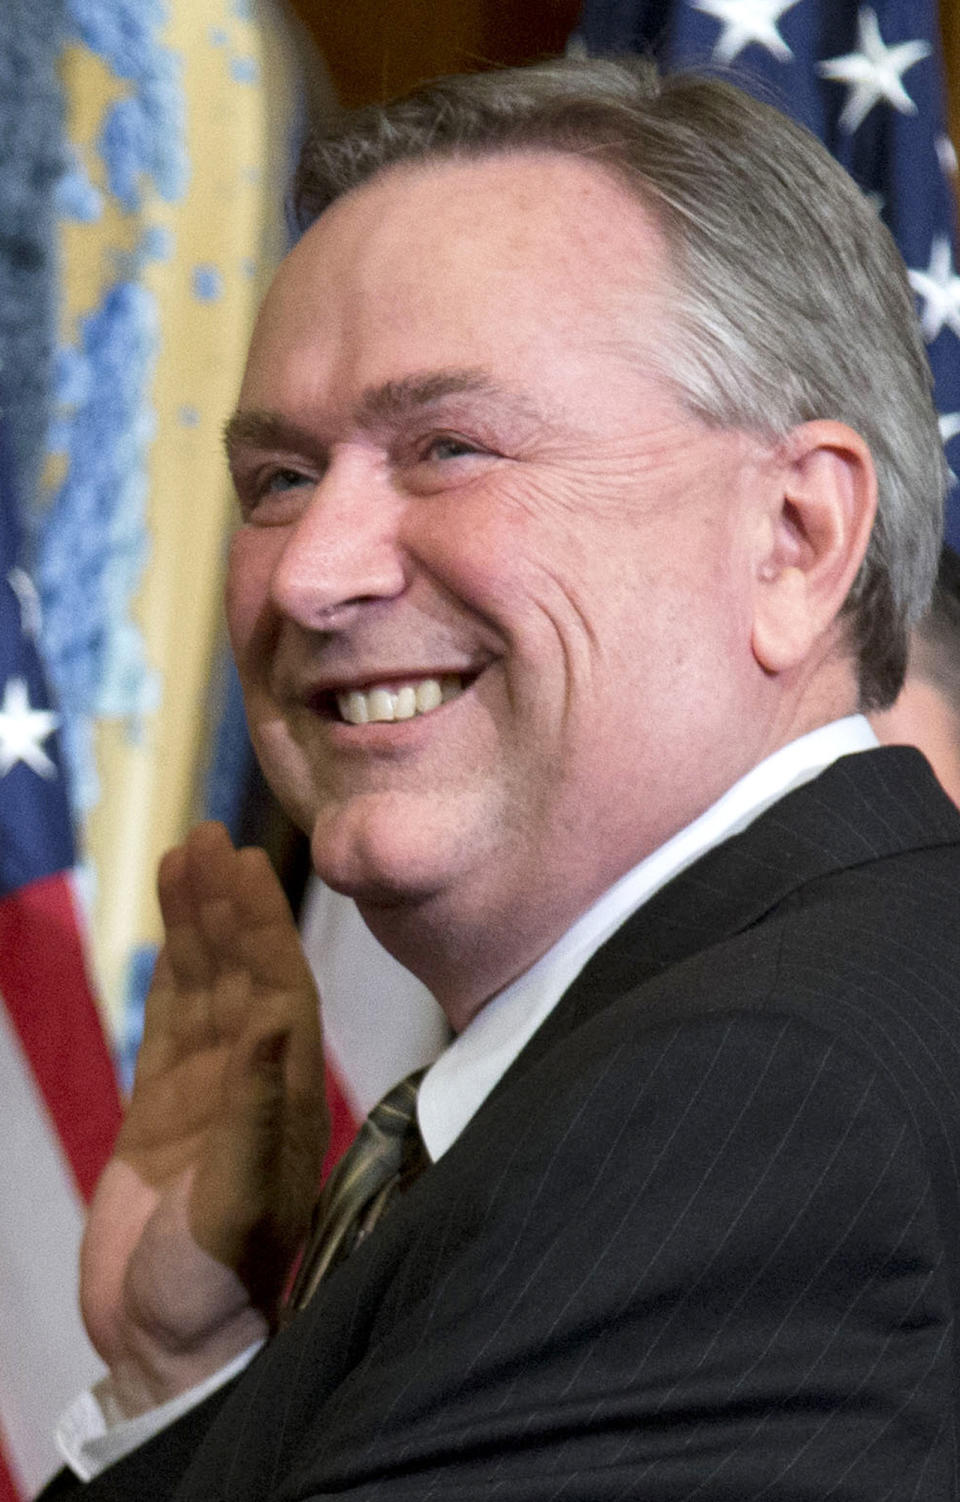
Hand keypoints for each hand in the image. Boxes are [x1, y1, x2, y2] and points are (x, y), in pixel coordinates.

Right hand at [80, 823, 327, 1416]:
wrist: (171, 1348)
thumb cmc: (215, 1290)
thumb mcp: (236, 1203)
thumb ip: (252, 1113)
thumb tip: (270, 1018)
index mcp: (283, 1097)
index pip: (278, 986)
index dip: (262, 924)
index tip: (245, 862)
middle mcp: (254, 1084)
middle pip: (243, 972)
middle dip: (229, 906)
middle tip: (212, 836)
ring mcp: (208, 1095)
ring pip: (206, 989)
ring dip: (199, 926)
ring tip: (187, 857)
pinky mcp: (163, 1115)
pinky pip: (169, 1025)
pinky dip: (170, 975)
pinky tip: (169, 933)